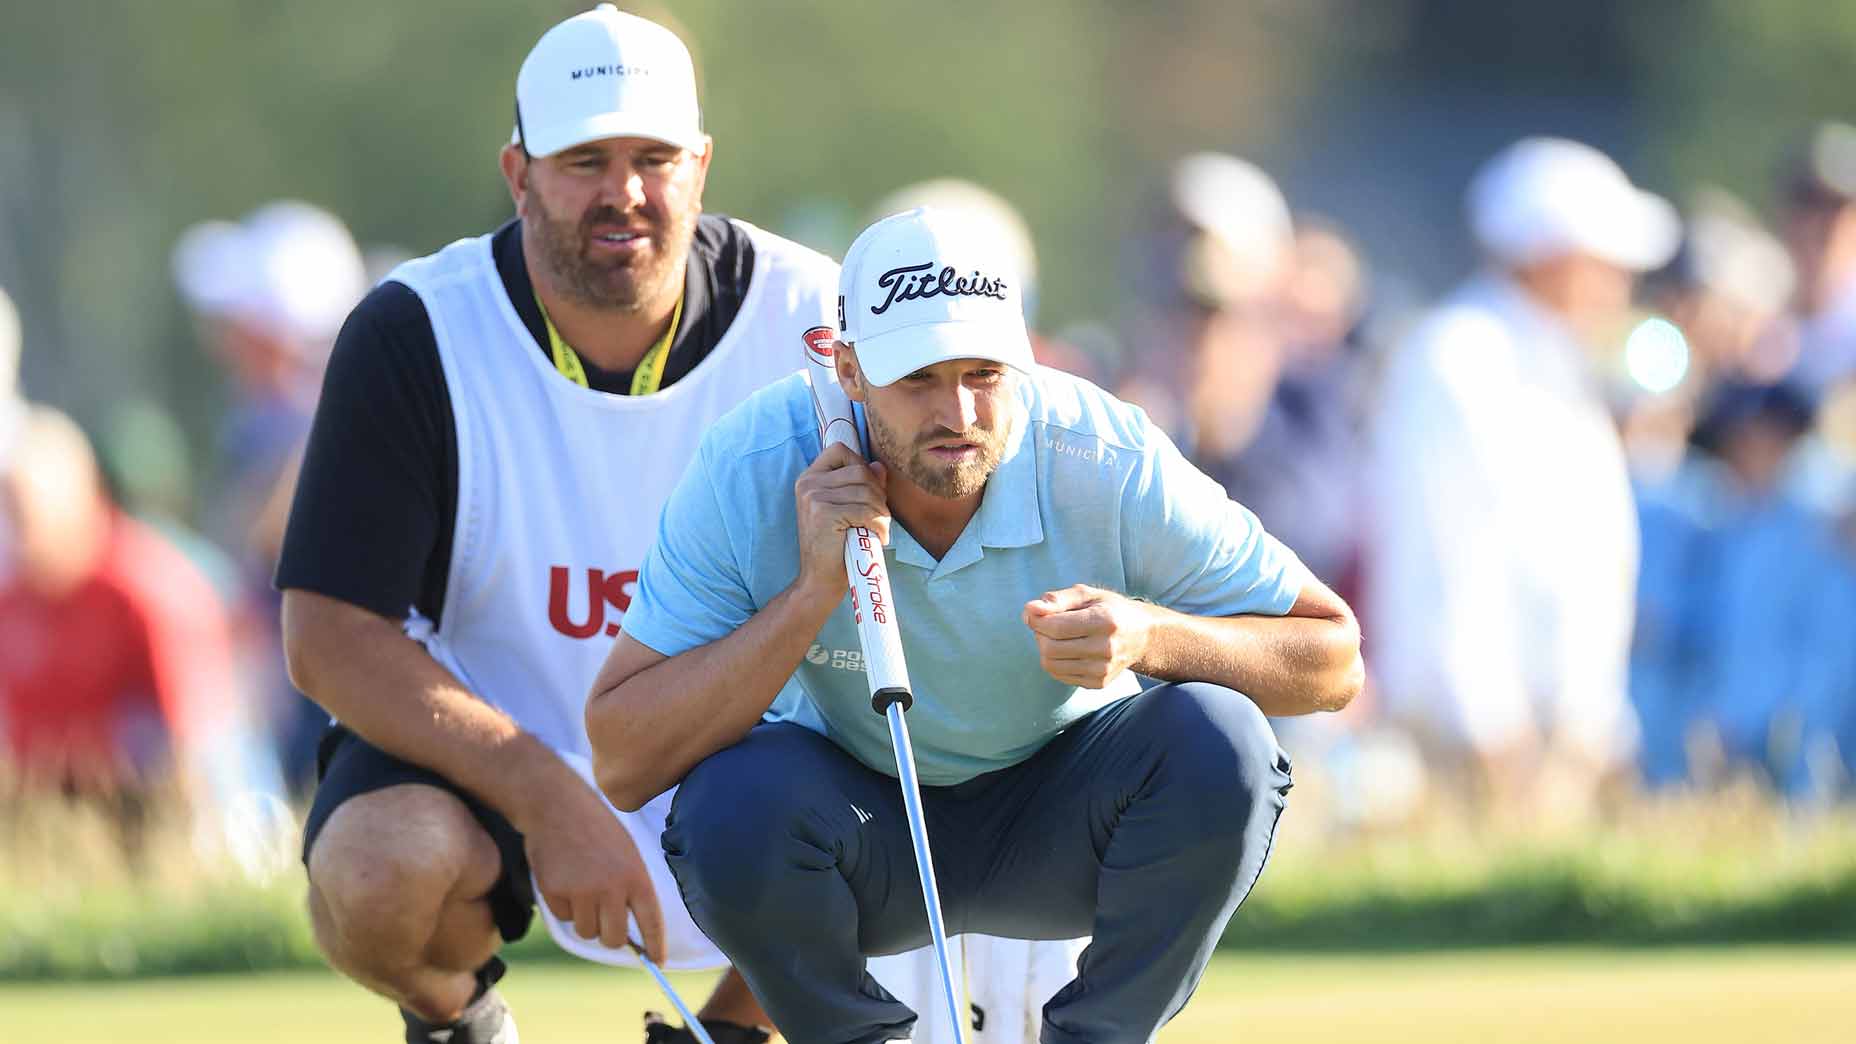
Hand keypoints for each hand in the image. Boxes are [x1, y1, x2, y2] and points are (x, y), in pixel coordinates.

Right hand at [522, 774, 665, 961]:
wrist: (557, 805)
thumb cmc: (596, 828)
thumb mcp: (626, 852)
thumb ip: (630, 887)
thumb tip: (629, 929)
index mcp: (636, 876)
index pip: (651, 921)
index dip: (655, 945)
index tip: (657, 961)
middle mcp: (612, 888)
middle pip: (614, 938)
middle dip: (610, 935)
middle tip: (606, 921)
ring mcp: (582, 891)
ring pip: (587, 931)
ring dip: (586, 919)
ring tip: (583, 888)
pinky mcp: (555, 892)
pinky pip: (564, 918)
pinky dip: (565, 906)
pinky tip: (565, 878)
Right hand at [793, 442, 889, 599]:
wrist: (820, 580)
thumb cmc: (837, 546)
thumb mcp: (847, 510)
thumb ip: (862, 485)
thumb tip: (878, 466)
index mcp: (809, 478)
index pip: (840, 450)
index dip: (860, 465)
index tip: (867, 493)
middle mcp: (808, 483)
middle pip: (859, 470)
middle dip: (877, 494)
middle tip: (878, 517)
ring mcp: (813, 496)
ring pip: (866, 490)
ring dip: (881, 512)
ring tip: (878, 529)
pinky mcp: (824, 513)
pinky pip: (865, 510)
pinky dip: (878, 524)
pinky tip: (878, 537)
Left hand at [1023, 584, 1155, 688]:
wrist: (1142, 635)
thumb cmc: (1110, 609)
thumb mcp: (1087, 594)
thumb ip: (1056, 599)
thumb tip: (1029, 610)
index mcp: (1105, 621)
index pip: (1055, 627)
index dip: (1036, 619)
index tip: (1034, 612)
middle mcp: (1106, 648)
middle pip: (1050, 648)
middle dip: (1040, 634)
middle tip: (1047, 625)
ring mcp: (1103, 669)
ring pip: (1051, 665)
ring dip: (1045, 649)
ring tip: (1056, 637)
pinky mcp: (1098, 683)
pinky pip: (1060, 675)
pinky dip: (1055, 662)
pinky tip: (1067, 650)